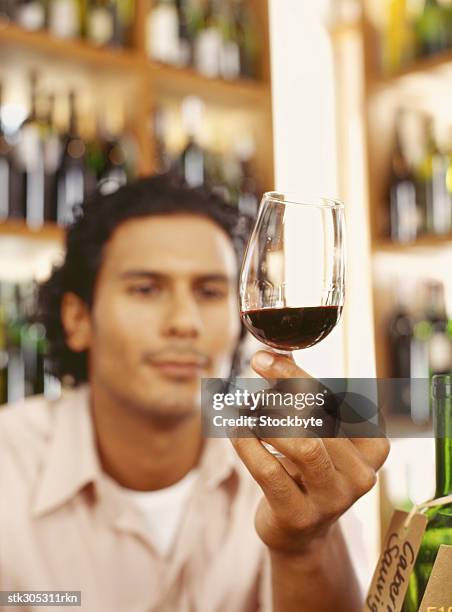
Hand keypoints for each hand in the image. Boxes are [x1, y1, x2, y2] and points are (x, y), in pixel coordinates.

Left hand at [229, 350, 389, 554]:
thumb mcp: (314, 430)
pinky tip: (234, 427)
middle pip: (317, 417)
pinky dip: (246, 442)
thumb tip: (273, 351)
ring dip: (264, 417)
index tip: (264, 358)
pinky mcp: (301, 515)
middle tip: (252, 374)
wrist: (299, 529)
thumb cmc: (307, 468)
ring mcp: (335, 499)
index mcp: (374, 445)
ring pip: (300, 444)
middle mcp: (362, 473)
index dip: (296, 375)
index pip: (336, 397)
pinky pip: (268, 470)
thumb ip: (301, 392)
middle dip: (279, 390)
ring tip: (243, 406)